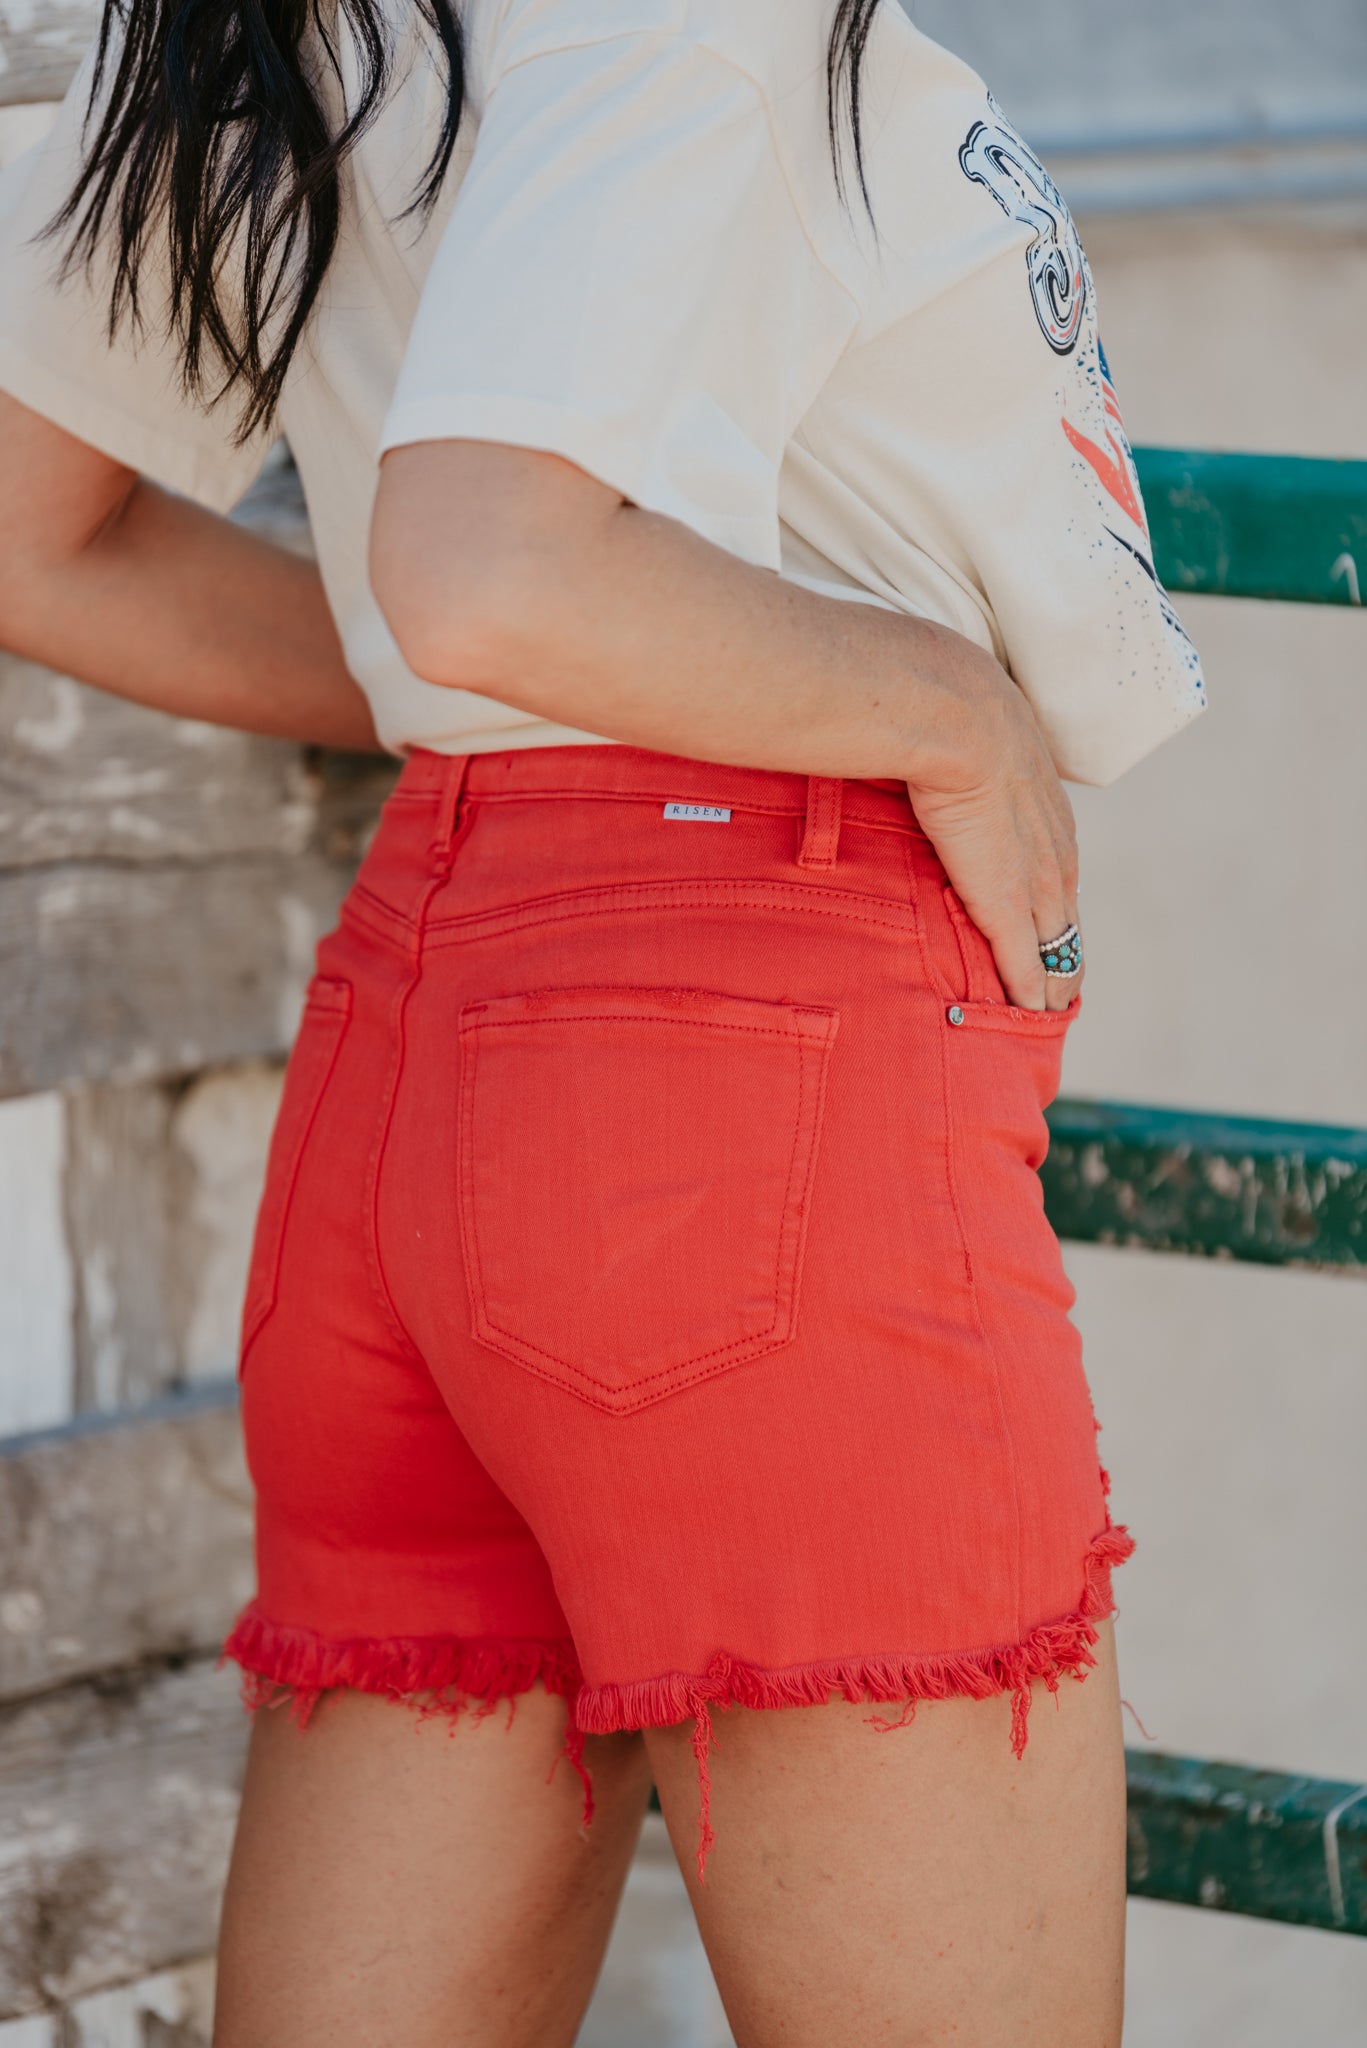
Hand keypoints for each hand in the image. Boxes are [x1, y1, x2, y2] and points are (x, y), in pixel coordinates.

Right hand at [906, 658, 1080, 1012]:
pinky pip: (1024, 959)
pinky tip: (1025, 1015)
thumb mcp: (960, 728)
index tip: (1048, 925)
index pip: (1057, 865)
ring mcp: (1033, 873)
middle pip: (1067, 912)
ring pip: (1057, 942)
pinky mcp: (1005, 900)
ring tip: (1045, 1013)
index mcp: (1043, 803)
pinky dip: (1026, 991)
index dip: (1053, 900)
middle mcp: (1052, 842)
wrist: (948, 711)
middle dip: (1065, 950)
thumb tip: (905, 737)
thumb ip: (946, 748)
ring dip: (1053, 979)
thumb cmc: (939, 704)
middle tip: (1059, 988)